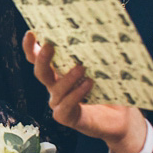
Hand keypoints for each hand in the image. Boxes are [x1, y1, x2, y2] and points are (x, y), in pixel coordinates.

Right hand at [22, 31, 146, 152]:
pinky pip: (64, 106)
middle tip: (50, 46)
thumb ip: (99, 55)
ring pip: (55, 89)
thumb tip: (106, 32)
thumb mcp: (105, 70)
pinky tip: (88, 85)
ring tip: (81, 68)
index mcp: (59, 72)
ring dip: (67, 77)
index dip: (31, 47)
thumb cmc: (112, 92)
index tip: (31, 33)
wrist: (122, 120)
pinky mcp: (66, 117)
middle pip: (41, 72)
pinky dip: (75, 95)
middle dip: (42, 59)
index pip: (38, 59)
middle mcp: (55, 86)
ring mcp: (59, 103)